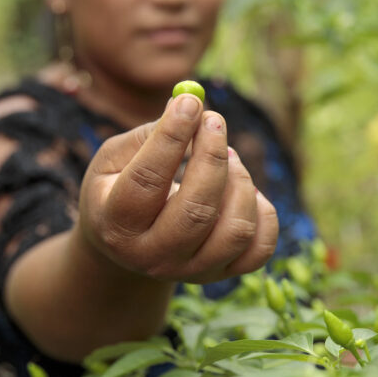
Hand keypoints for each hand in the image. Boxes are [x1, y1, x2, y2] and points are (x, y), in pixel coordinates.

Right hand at [77, 93, 278, 282]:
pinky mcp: (224, 274)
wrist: (128, 247)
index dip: (171, 137)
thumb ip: (149, 134)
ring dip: (239, 180)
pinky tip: (240, 190)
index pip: (147, 181)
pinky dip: (262, 210)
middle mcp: (153, 257)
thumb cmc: (120, 189)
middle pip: (197, 212)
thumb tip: (190, 105)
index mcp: (117, 225)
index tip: (190, 102)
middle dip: (212, 157)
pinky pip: (261, 246)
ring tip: (227, 157)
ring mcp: (192, 272)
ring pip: (236, 230)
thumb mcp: (115, 159)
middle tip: (214, 121)